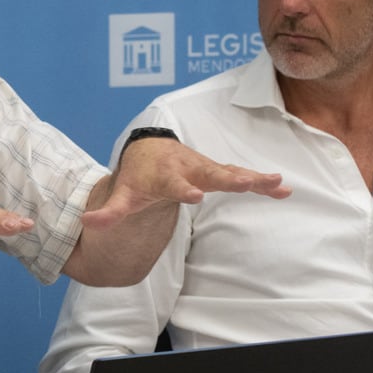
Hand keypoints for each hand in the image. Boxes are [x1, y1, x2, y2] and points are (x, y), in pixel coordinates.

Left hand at [81, 138, 289, 229]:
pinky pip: (241, 176)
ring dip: (254, 177)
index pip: (174, 184)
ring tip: (278, 183)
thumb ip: (110, 211)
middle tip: (246, 182)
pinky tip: (284, 190)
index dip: (183, 190)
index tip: (195, 196)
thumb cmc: (138, 176)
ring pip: (231, 172)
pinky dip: (261, 182)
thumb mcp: (123, 194)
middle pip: (209, 173)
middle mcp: (188, 168)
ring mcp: (205, 168)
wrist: (151, 150)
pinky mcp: (217, 171)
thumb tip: (87, 222)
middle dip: (227, 178)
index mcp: (165, 176)